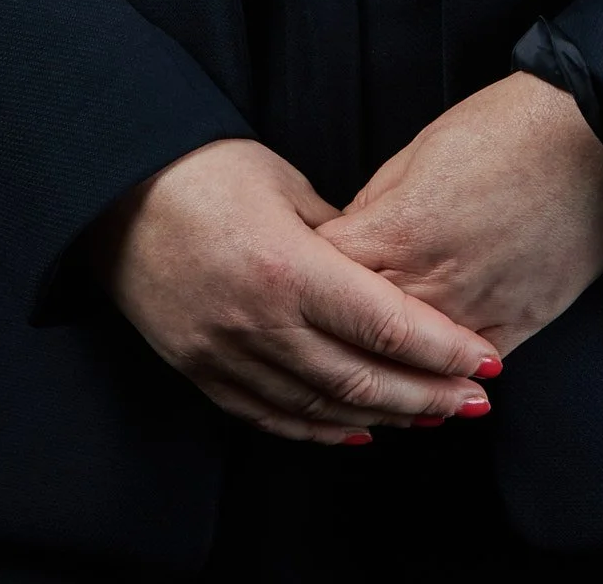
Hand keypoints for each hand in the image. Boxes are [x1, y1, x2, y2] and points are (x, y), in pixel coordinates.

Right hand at [87, 137, 501, 443]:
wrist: (115, 193)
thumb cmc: (205, 171)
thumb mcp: (286, 183)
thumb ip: (340, 235)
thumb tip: (385, 269)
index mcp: (288, 268)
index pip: (384, 324)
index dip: (442, 349)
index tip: (487, 361)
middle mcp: (260, 323)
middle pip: (362, 380)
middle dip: (429, 395)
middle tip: (477, 402)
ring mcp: (228, 356)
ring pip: (322, 407)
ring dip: (386, 418)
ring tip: (434, 417)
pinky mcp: (202, 373)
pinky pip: (273, 416)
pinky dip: (322, 429)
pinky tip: (359, 432)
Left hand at [318, 71, 602, 358]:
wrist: (592, 136)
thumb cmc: (504, 128)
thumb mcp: (417, 151)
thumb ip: (375, 206)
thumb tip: (348, 240)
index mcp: (396, 231)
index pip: (322, 276)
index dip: (301, 277)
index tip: (291, 278)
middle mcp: (430, 282)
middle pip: (357, 334)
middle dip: (331, 336)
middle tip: (312, 339)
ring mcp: (476, 311)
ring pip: (410, 368)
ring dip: (383, 374)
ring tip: (358, 380)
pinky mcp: (519, 327)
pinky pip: (467, 373)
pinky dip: (443, 380)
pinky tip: (427, 390)